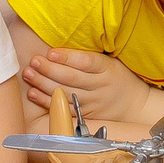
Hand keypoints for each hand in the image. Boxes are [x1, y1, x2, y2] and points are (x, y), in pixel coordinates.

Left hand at [22, 46, 153, 124]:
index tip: (50, 52)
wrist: (134, 105)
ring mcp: (93, 103)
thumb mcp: (110, 62)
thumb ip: (89, 57)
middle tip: (33, 61)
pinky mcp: (86, 116)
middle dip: (50, 70)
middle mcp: (101, 86)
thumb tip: (60, 46)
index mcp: (107, 69)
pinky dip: (47, 102)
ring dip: (44, 85)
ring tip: (29, 74)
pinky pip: (64, 109)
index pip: (86, 62)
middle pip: (72, 78)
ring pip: (66, 94)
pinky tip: (33, 93)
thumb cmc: (117, 78)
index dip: (67, 57)